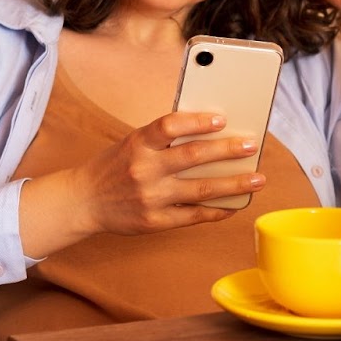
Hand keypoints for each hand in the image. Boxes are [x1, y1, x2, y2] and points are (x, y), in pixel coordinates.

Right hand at [20, 111, 266, 255]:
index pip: (169, 126)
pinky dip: (217, 210)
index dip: (197, 121)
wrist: (83, 201)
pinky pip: (193, 216)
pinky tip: (234, 205)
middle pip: (192, 157)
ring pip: (200, 190)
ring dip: (233, 184)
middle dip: (227, 151)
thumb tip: (211, 133)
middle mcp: (144, 170)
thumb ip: (164, 139)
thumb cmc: (115, 166)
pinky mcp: (155, 222)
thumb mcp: (132, 143)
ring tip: (257, 179)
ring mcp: (150, 198)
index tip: (222, 119)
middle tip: (252, 146)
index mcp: (137, 143)